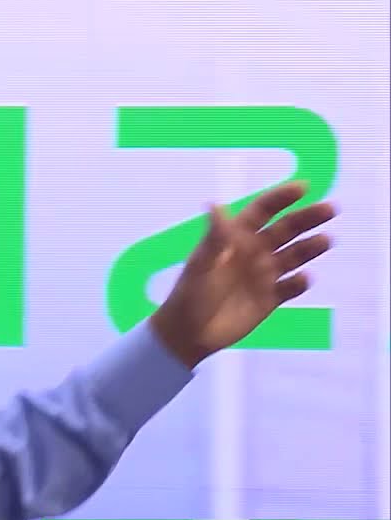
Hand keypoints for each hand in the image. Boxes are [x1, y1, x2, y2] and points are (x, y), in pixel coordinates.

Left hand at [151, 181, 337, 368]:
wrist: (189, 333)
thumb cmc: (190, 293)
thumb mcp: (201, 264)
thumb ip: (214, 238)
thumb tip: (214, 204)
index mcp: (235, 238)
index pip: (262, 211)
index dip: (281, 198)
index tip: (303, 187)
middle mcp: (253, 252)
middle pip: (286, 229)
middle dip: (307, 218)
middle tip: (330, 209)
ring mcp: (264, 275)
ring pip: (294, 256)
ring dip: (310, 247)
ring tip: (325, 241)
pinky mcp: (271, 298)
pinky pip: (292, 287)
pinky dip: (300, 283)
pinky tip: (303, 279)